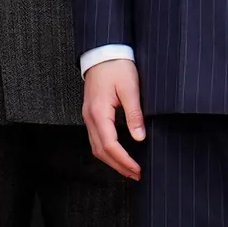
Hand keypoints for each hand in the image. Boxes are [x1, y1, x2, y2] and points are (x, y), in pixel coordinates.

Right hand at [81, 58, 146, 180]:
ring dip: (112, 161)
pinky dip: (107, 151)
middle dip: (118, 166)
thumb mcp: (130, 88)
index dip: (124, 160)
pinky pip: (96, 139)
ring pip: (96, 147)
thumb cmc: (117, 67)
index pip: (110, 145)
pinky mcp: (91, 114)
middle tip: (136, 174)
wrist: (103, 52)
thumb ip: (134, 114)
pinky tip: (118, 154)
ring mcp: (88, 116)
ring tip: (128, 169)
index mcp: (99, 112)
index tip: (137, 169)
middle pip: (101, 151)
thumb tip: (139, 137)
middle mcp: (89, 117)